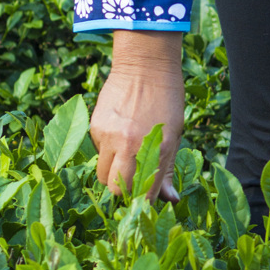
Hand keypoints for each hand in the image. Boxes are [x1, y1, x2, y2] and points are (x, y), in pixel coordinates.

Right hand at [89, 30, 183, 198]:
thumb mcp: (174, 135)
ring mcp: (110, 136)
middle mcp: (131, 146)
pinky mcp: (96, 127)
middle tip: (131, 184)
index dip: (144, 203)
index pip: (145, 192)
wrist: (145, 65)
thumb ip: (167, 169)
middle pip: (116, 188)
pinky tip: (118, 136)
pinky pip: (97, 152)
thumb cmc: (166, 99)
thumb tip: (171, 200)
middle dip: (123, 192)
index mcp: (158, 148)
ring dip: (112, 174)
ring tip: (124, 158)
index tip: (145, 204)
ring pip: (102, 174)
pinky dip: (107, 152)